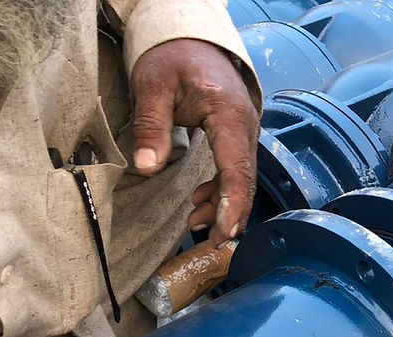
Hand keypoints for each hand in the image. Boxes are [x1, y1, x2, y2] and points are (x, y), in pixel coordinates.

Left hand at [131, 39, 258, 245]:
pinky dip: (222, 191)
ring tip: (196, 224)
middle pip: (245, 180)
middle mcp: (245, 126)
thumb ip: (151, 126)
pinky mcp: (236, 135)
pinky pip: (235, 169)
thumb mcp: (152, 85)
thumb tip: (148, 167)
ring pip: (241, 178)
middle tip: (213, 243)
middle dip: (231, 215)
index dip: (233, 205)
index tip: (225, 233)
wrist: (189, 36)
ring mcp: (244, 131)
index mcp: (229, 114)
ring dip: (224, 205)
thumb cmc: (172, 56)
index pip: (236, 169)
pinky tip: (201, 202)